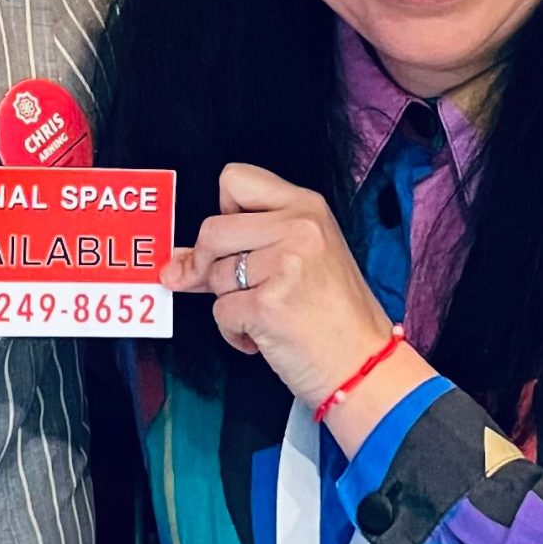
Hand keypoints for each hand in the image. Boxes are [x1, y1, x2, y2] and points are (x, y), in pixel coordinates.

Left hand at [161, 164, 390, 408]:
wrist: (365, 365)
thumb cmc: (335, 316)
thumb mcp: (300, 261)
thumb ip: (242, 246)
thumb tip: (178, 257)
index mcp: (307, 207)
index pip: (235, 178)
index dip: (222, 212)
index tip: (232, 239)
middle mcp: (298, 228)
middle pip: (211, 229)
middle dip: (211, 265)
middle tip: (238, 288)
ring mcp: (284, 265)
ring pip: (214, 275)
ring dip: (230, 303)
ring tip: (268, 314)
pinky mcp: (268, 305)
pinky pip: (220, 313)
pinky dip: (235, 332)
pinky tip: (266, 335)